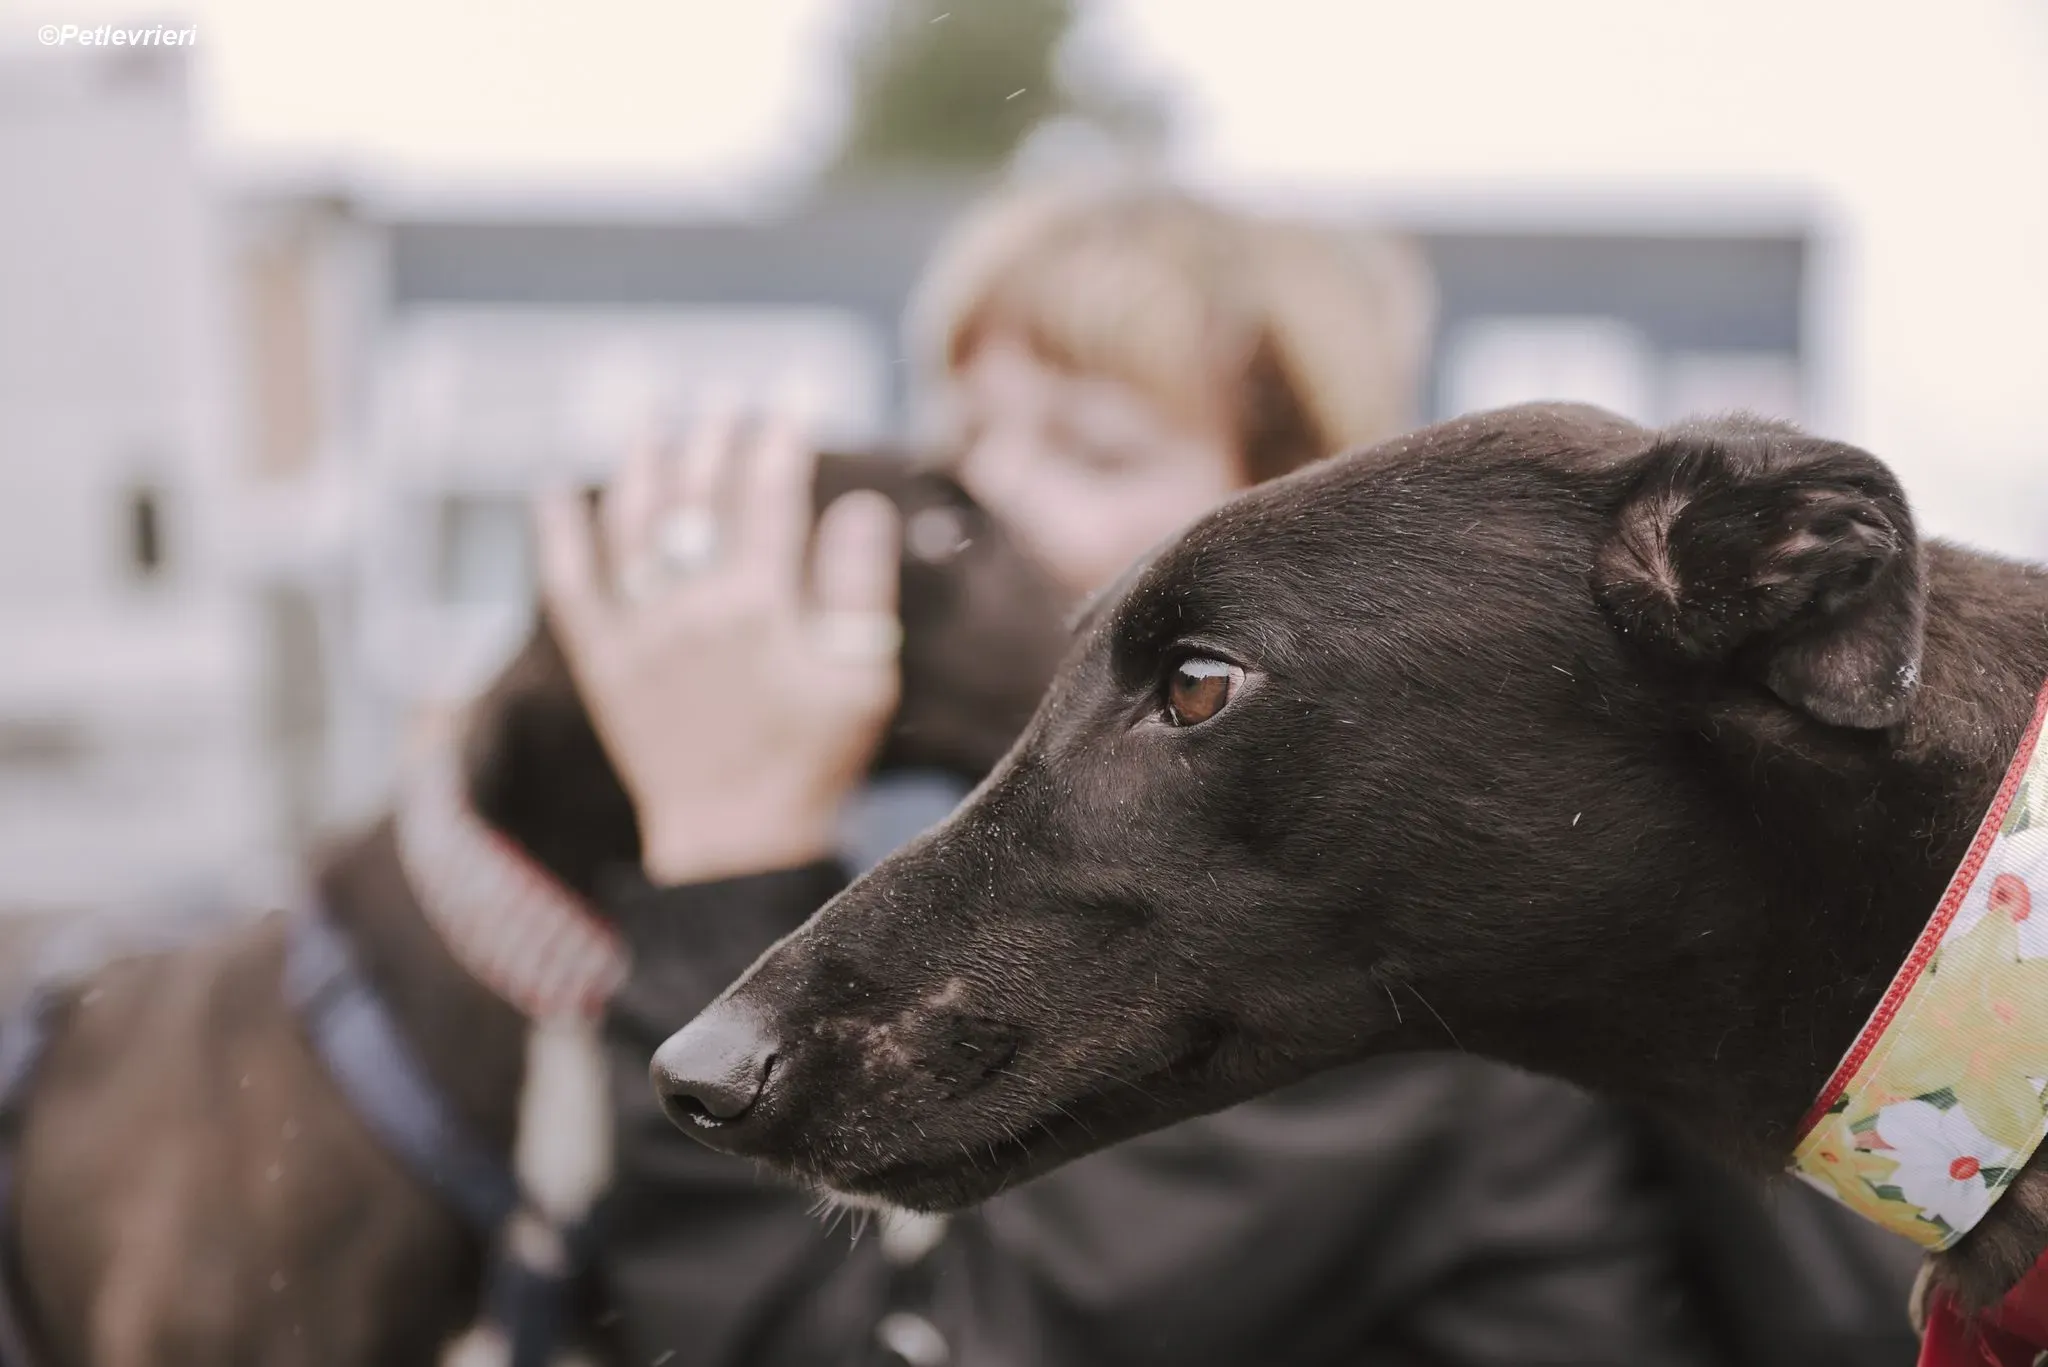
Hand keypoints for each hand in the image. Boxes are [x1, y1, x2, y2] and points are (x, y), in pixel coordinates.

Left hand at [536, 411, 900, 884]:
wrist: (737, 844)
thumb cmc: (813, 761)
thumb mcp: (862, 679)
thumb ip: (860, 588)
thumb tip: (860, 506)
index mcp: (758, 605)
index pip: (769, 496)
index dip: (781, 440)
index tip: (792, 402)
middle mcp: (688, 607)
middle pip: (697, 496)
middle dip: (714, 439)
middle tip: (728, 402)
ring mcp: (638, 633)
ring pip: (631, 524)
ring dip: (642, 465)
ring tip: (654, 423)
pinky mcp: (603, 665)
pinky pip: (570, 587)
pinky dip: (560, 536)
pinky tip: (555, 492)